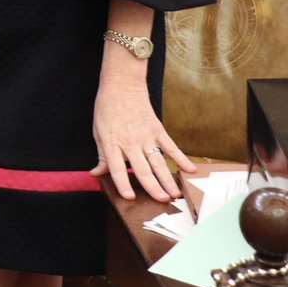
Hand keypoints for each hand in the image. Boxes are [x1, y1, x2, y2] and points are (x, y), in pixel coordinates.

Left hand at [90, 67, 194, 201]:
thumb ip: (102, 155)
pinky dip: (181, 159)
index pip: (117, 168)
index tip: (129, 197)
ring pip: (158, 162)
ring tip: (175, 194)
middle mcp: (130, 141)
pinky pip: (171, 147)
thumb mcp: (98, 131)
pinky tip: (191, 170)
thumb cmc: (107, 109)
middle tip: (162, 202)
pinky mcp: (158, 129)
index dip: (123, 183)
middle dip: (153, 187)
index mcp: (112, 142)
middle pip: (143, 169)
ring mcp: (146, 135)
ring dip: (168, 179)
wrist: (122, 85)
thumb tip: (96, 174)